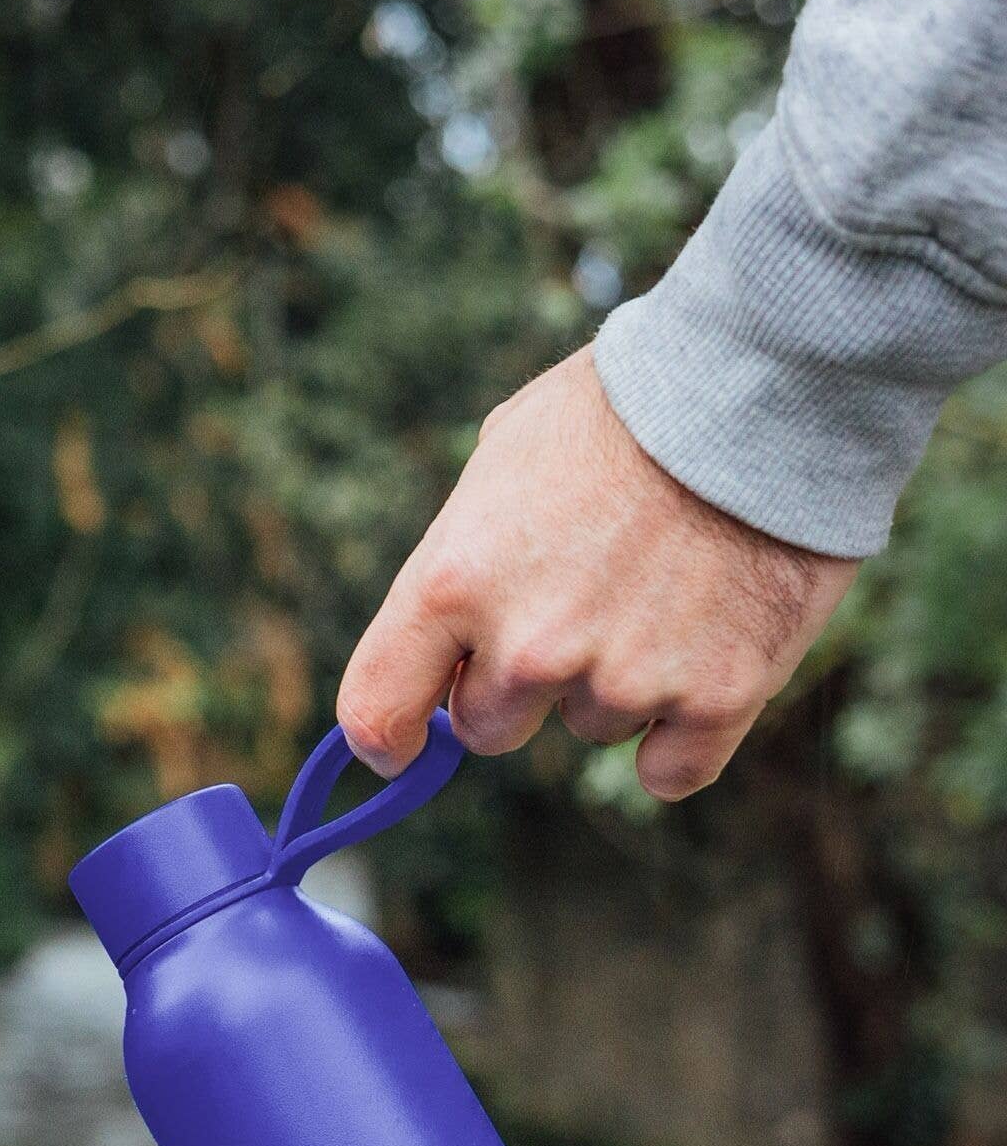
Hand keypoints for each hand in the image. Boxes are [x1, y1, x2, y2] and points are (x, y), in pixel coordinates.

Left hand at [335, 346, 858, 799]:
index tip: (401, 745)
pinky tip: (705, 657)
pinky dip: (684, 733)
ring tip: (664, 582)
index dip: (387, 737)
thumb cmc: (622, 408)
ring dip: (616, 679)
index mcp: (454, 584)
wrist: (768, 375)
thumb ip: (460, 570)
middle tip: (576, 602)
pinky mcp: (718, 697)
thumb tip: (442, 653)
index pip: (376, 711)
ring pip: (591, 728)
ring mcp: (624, 678)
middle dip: (518, 683)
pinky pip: (671, 770)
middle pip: (490, 728)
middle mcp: (530, 648)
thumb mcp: (499, 467)